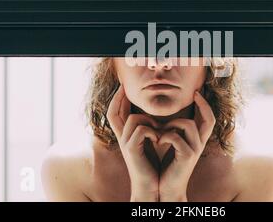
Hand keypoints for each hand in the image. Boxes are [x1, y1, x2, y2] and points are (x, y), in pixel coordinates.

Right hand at [106, 85, 160, 201]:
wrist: (150, 186)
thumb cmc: (151, 165)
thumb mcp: (148, 143)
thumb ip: (148, 129)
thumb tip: (152, 115)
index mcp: (125, 136)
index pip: (115, 113)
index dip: (116, 99)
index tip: (123, 86)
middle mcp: (121, 138)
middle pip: (113, 113)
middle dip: (119, 97)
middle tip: (125, 86)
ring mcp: (125, 144)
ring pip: (134, 118)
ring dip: (149, 120)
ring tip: (159, 130)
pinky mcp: (132, 151)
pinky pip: (142, 130)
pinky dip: (153, 132)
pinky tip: (159, 140)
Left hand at [158, 91, 215, 201]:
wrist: (167, 188)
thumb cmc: (168, 165)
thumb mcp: (173, 144)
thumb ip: (175, 130)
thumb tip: (170, 115)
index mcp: (197, 140)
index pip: (208, 118)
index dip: (205, 104)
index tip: (197, 92)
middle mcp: (200, 143)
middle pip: (209, 119)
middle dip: (203, 104)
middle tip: (195, 93)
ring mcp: (195, 149)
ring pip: (187, 124)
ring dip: (171, 124)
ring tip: (161, 132)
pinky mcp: (187, 156)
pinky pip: (175, 136)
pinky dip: (164, 136)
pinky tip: (158, 142)